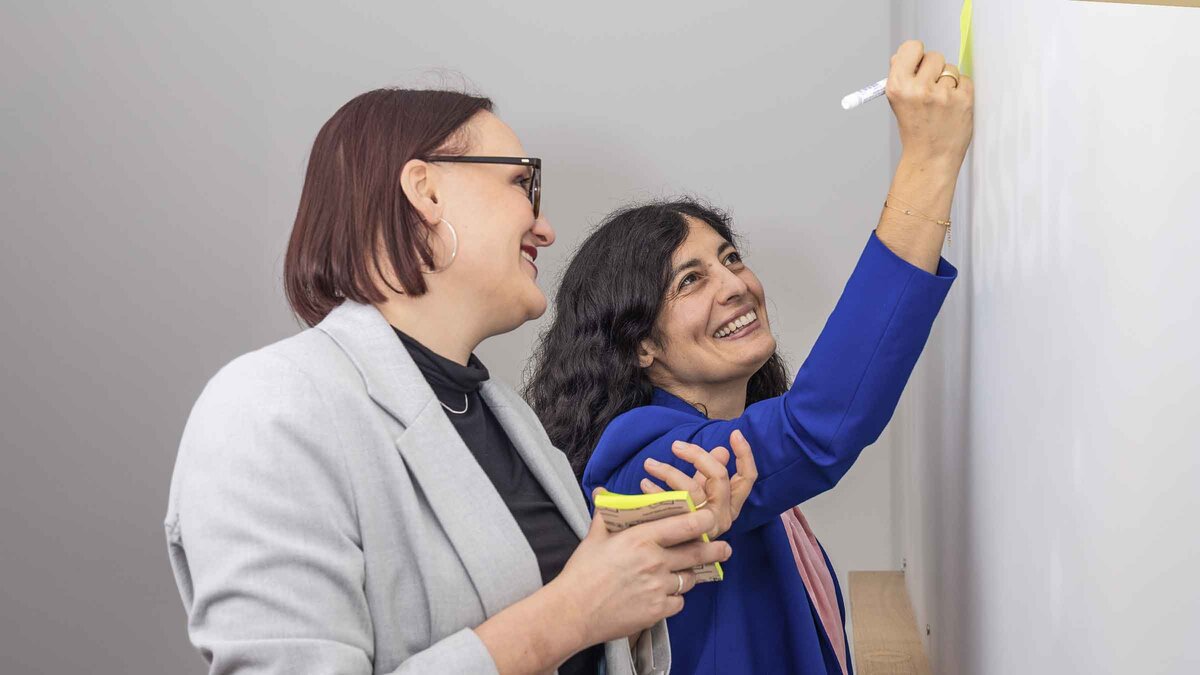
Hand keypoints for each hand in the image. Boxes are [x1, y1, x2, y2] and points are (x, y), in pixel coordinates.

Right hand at [550, 504, 731, 647]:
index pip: (685, 525)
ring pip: (689, 578)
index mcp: (641, 539)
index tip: (711, 518)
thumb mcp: (594, 538)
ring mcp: (658, 588)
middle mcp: (655, 562)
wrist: (572, 612)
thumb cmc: (582, 573)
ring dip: (689, 574)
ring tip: (684, 572)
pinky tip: (662, 595)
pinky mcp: (658, 611)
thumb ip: (606, 513)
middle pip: (698, 553)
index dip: (703, 520)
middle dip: (716, 550)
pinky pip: (679, 602)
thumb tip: (602, 491)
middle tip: (724, 548)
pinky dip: (674, 598)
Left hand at [639, 429, 757, 537]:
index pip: (747, 478)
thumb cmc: (689, 516)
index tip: (735, 434)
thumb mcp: (703, 493)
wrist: (671, 552)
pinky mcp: (686, 532)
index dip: (744, 455)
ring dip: (669, 471)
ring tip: (649, 463)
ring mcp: (706, 524)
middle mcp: (723, 515)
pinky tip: (644, 483)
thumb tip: (721, 449)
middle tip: (675, 445)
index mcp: (732, 504)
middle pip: (719, 476)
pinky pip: (672, 505)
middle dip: (697, 456)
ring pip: (692, 489)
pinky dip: (656, 491)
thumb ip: (710, 473)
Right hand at [886, 39, 973, 172]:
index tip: (918, 65)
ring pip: (951, 68)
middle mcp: (919, 89)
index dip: (916, 55)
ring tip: (941, 103)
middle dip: (934, 69)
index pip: (911, 47)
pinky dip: (961, 91)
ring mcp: (943, 95)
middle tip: (930, 90)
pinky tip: (952, 107)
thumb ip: (901, 77)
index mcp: (898, 87)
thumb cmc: (915, 130)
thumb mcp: (898, 103)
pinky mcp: (963, 100)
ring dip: (948, 81)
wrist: (930, 158)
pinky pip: (965, 80)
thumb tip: (903, 55)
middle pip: (934, 56)